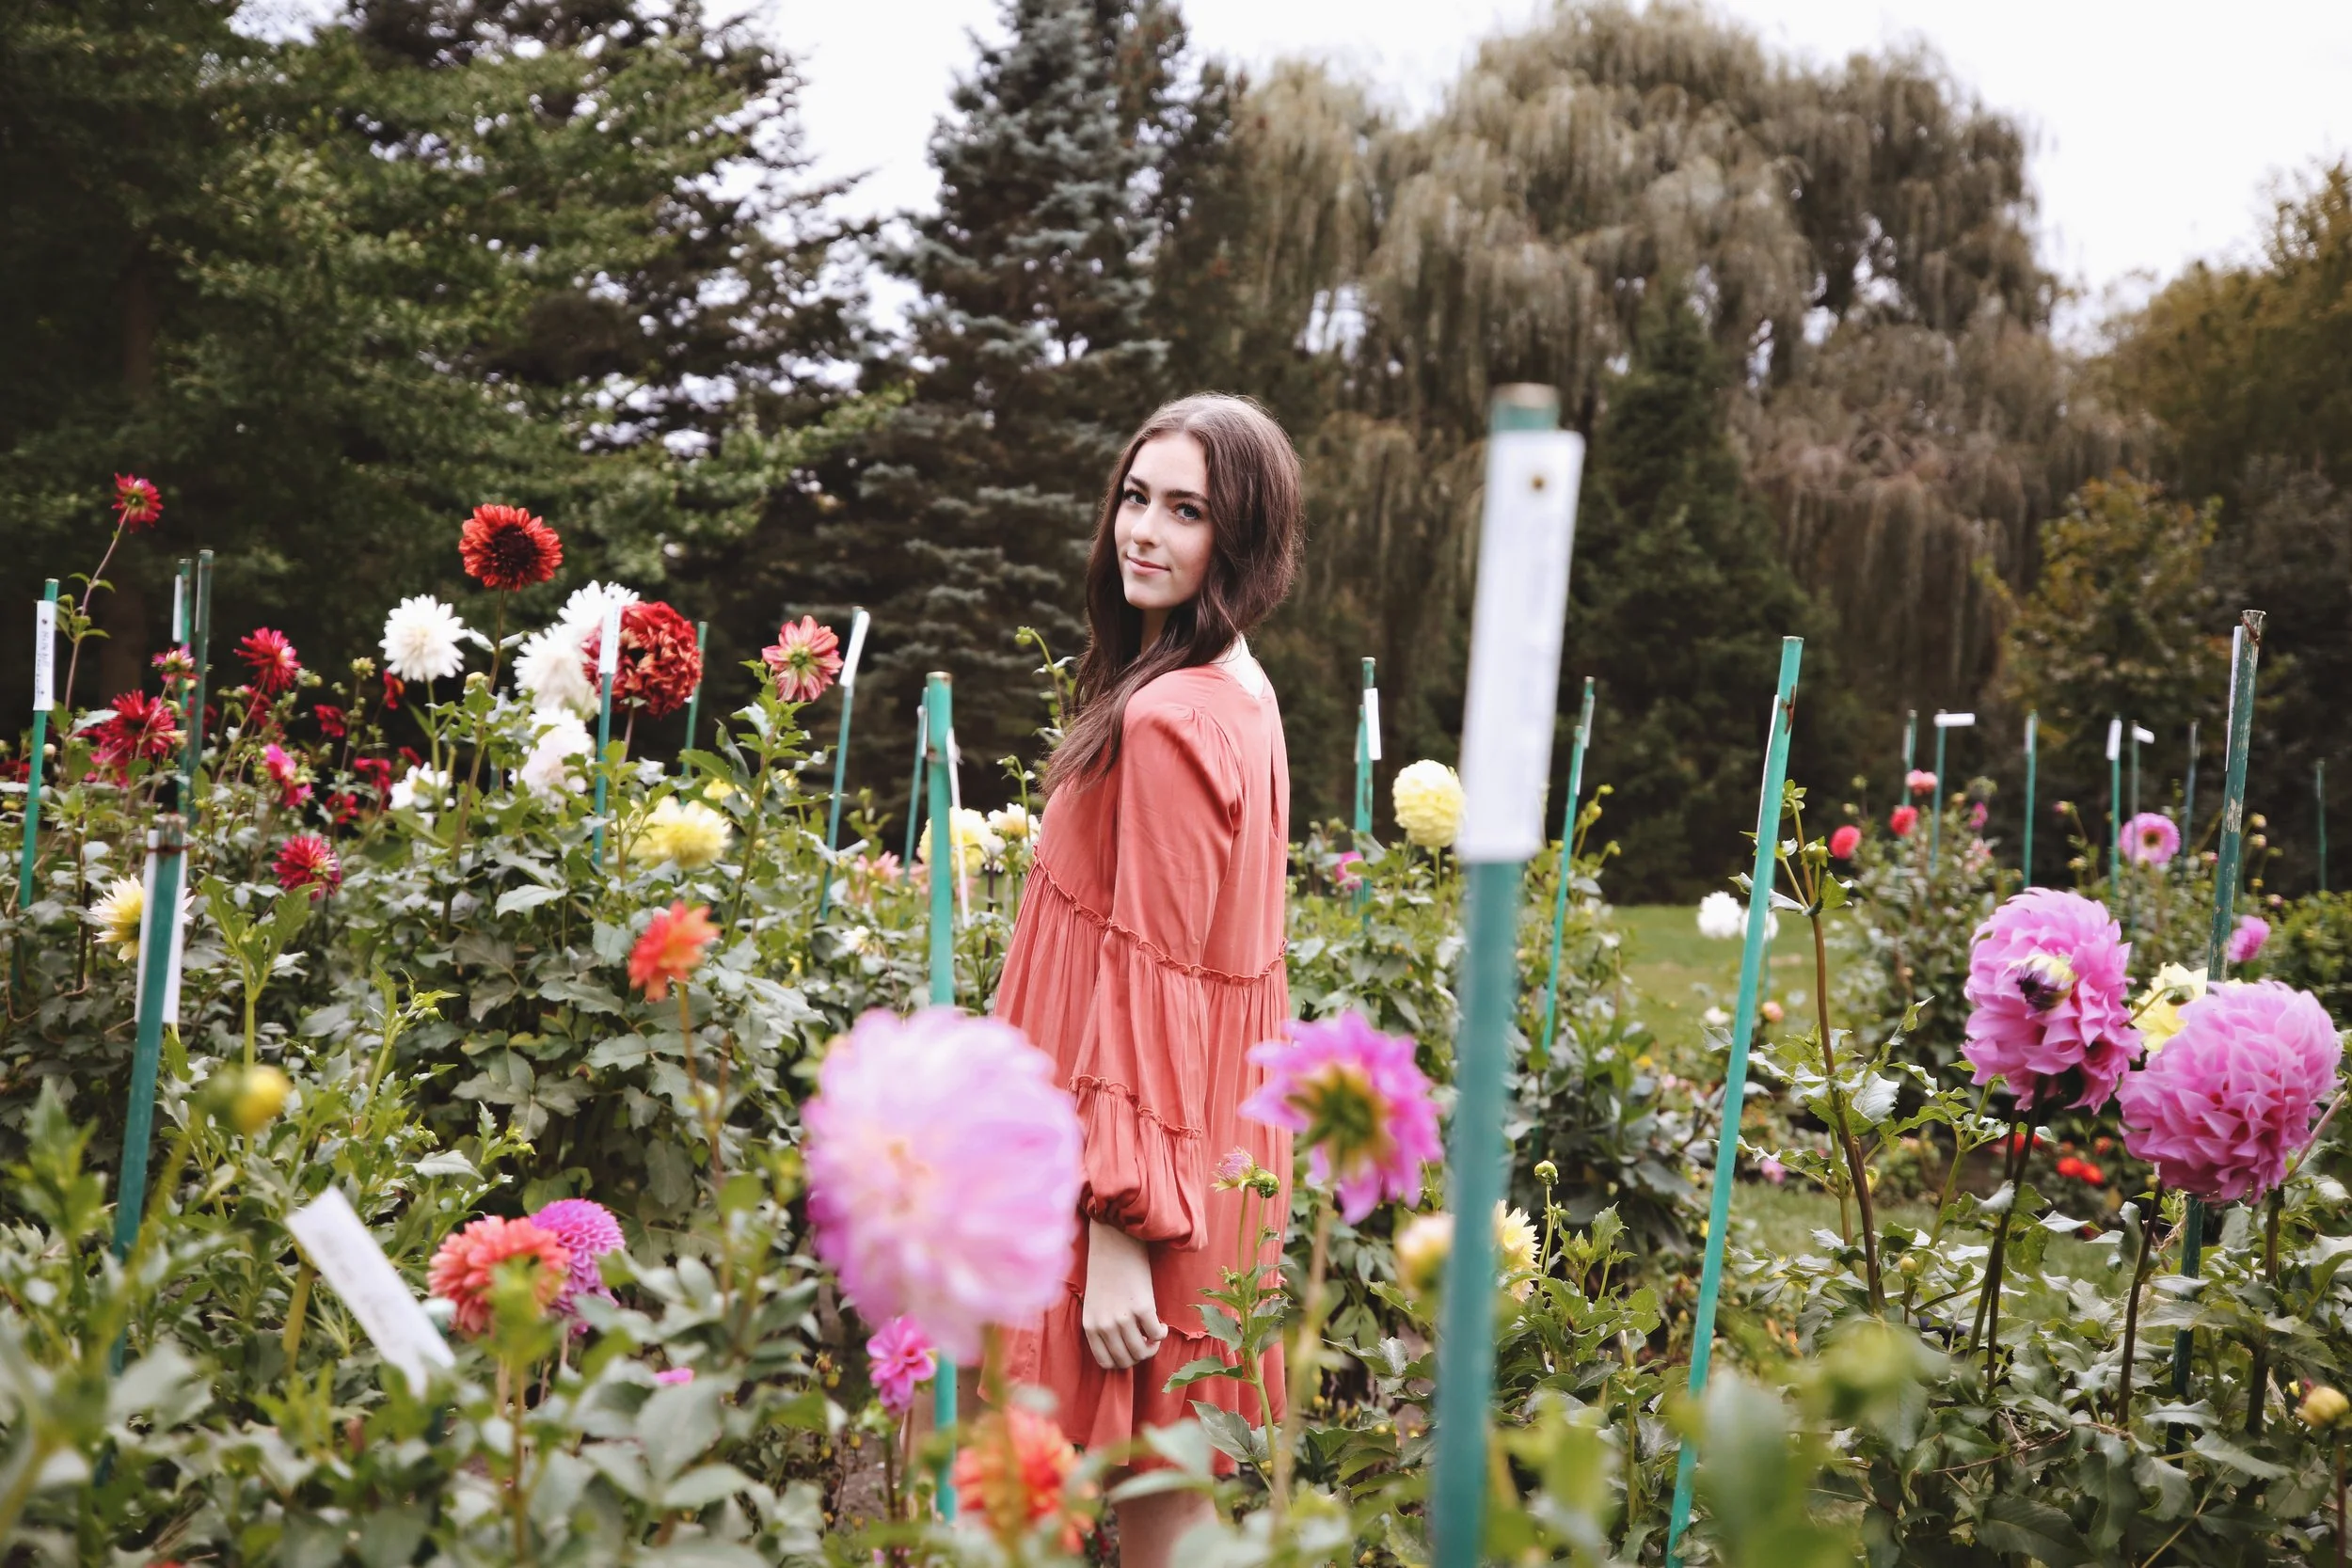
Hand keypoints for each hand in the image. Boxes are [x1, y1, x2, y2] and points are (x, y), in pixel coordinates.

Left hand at [1082, 1220, 1165, 1371]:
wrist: (1114, 1242)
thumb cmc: (1106, 1271)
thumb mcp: (1095, 1304)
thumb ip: (1104, 1327)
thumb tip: (1124, 1350)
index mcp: (1090, 1326)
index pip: (1106, 1362)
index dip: (1123, 1361)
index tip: (1131, 1349)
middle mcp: (1105, 1326)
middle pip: (1126, 1361)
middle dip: (1140, 1355)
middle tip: (1147, 1342)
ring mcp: (1123, 1318)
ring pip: (1143, 1352)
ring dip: (1153, 1347)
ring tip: (1155, 1333)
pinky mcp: (1142, 1307)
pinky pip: (1156, 1334)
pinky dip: (1162, 1333)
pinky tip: (1161, 1322)